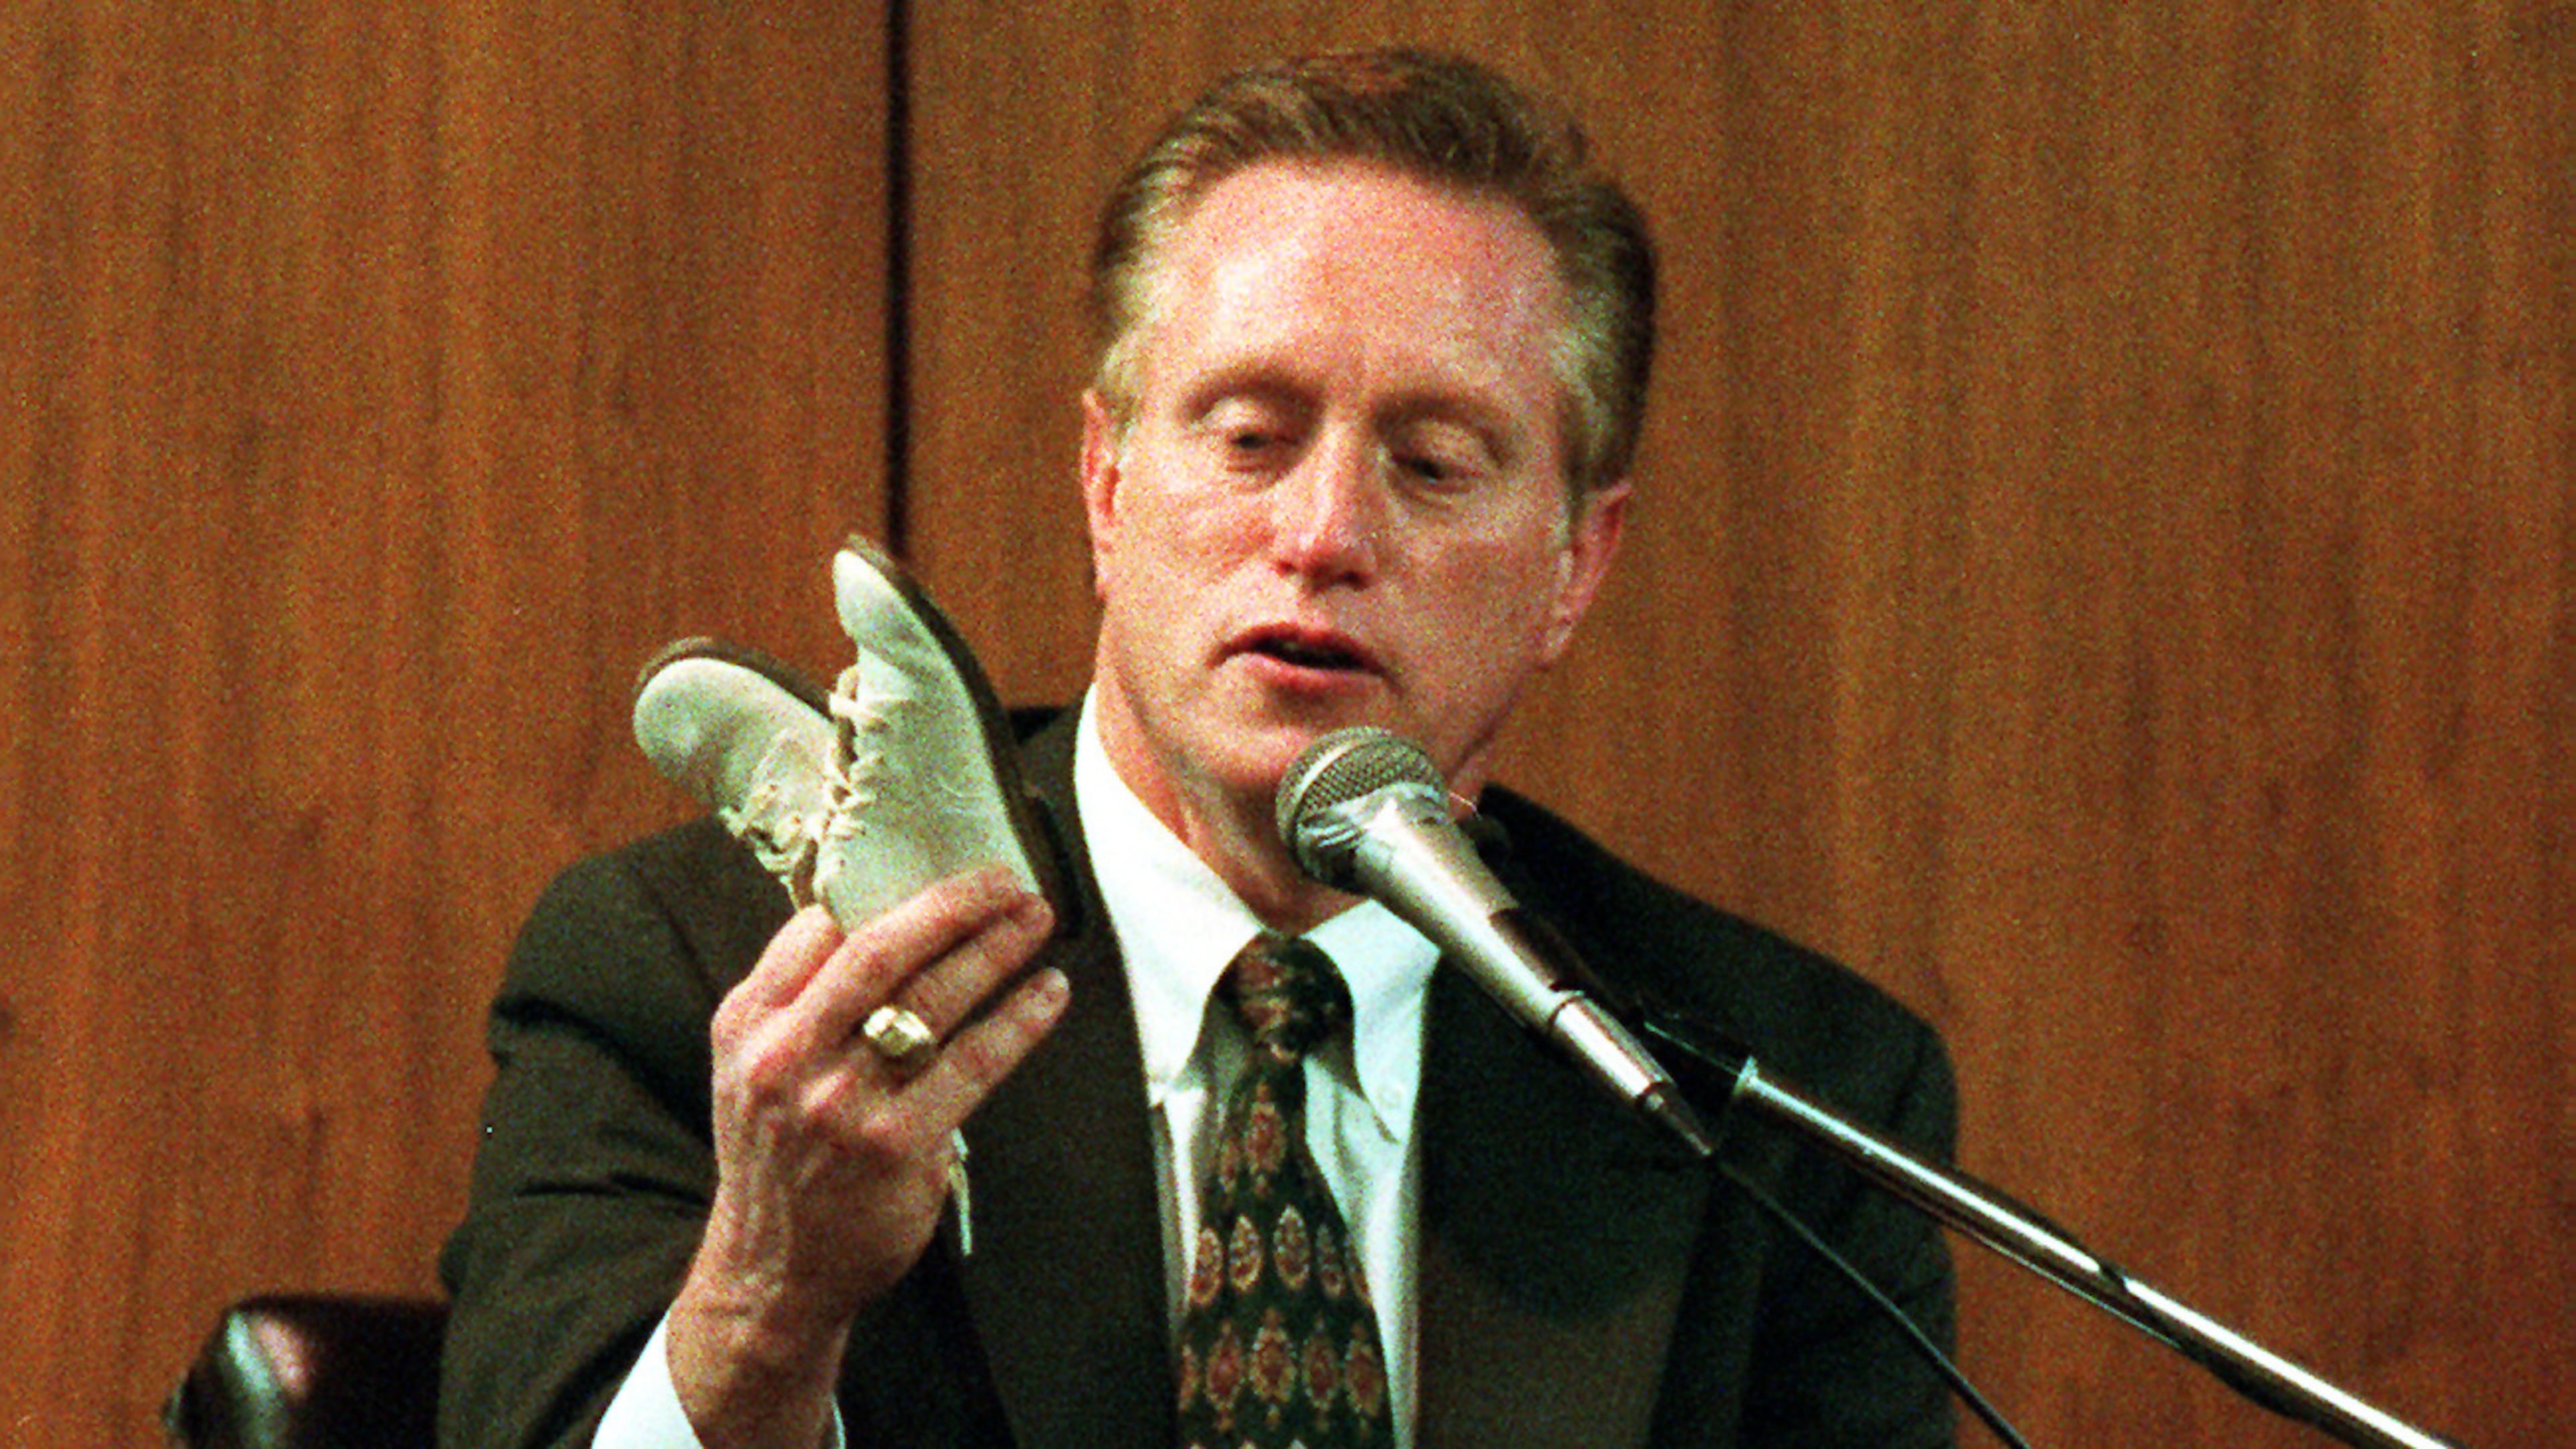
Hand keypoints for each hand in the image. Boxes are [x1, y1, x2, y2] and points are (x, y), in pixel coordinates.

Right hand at [669, 866, 1066, 1447]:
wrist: (774, 1270)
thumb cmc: (779, 1153)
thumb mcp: (754, 1065)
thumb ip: (802, 998)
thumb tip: (880, 917)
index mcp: (750, 1023)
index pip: (819, 928)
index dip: (886, 885)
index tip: (940, 863)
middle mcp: (789, 1055)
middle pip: (882, 951)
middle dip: (952, 905)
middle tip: (1005, 878)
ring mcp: (842, 1102)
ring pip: (933, 1001)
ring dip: (995, 951)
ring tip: (1035, 919)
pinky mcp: (896, 1144)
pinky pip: (973, 1065)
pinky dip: (1018, 1021)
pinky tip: (1048, 994)